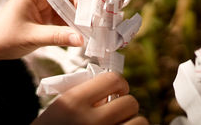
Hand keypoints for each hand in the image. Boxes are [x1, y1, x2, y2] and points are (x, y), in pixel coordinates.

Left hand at [0, 0, 83, 69]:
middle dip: (81, 9)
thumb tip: (80, 39)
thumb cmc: (4, 36)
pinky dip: (73, 25)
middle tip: (91, 24)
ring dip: (78, 19)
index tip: (86, 14)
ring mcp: (45, 4)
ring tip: (87, 32)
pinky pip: (65, 16)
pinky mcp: (48, 14)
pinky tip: (79, 35)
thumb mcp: (32, 36)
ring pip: (70, 6)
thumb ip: (57, 37)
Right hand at [32, 72, 148, 124]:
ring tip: (119, 123)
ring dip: (132, 121)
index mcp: (74, 102)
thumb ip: (85, 94)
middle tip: (117, 109)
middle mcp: (90, 121)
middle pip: (131, 102)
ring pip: (140, 122)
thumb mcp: (61, 107)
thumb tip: (115, 89)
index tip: (117, 89)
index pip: (113, 79)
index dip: (120, 82)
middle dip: (125, 104)